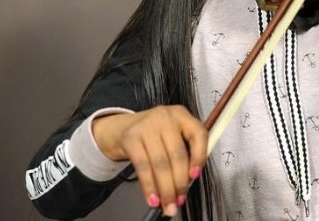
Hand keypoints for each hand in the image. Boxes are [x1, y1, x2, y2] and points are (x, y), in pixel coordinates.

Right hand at [92, 105, 207, 216]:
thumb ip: (184, 150)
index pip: (198, 134)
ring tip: (168, 204)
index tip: (195, 176)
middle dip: (180, 183)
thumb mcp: (171, 134)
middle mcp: (165, 117)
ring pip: (161, 164)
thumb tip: (190, 179)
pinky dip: (149, 186)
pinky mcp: (130, 138)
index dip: (199, 156)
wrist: (119, 128)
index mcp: (181, 115)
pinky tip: (153, 198)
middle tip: (180, 200)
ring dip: (165, 189)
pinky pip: (143, 167)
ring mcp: (147, 126)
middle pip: (178, 154)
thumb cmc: (151, 134)